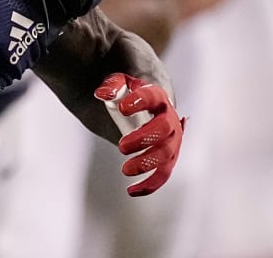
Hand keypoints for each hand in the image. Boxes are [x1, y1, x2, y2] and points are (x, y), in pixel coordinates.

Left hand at [94, 73, 184, 196]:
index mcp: (157, 95)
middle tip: (122, 146)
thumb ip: (111, 85)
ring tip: (125, 170)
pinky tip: (131, 191)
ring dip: (148, 164)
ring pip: (167, 154)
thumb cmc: (129, 90)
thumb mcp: (118, 81)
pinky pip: (163, 173)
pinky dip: (151, 184)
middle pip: (165, 129)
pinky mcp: (166, 156)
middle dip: (145, 139)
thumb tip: (102, 94)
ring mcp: (171, 138)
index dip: (140, 102)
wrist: (144, 102)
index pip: (152, 96)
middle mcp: (169, 117)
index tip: (122, 109)